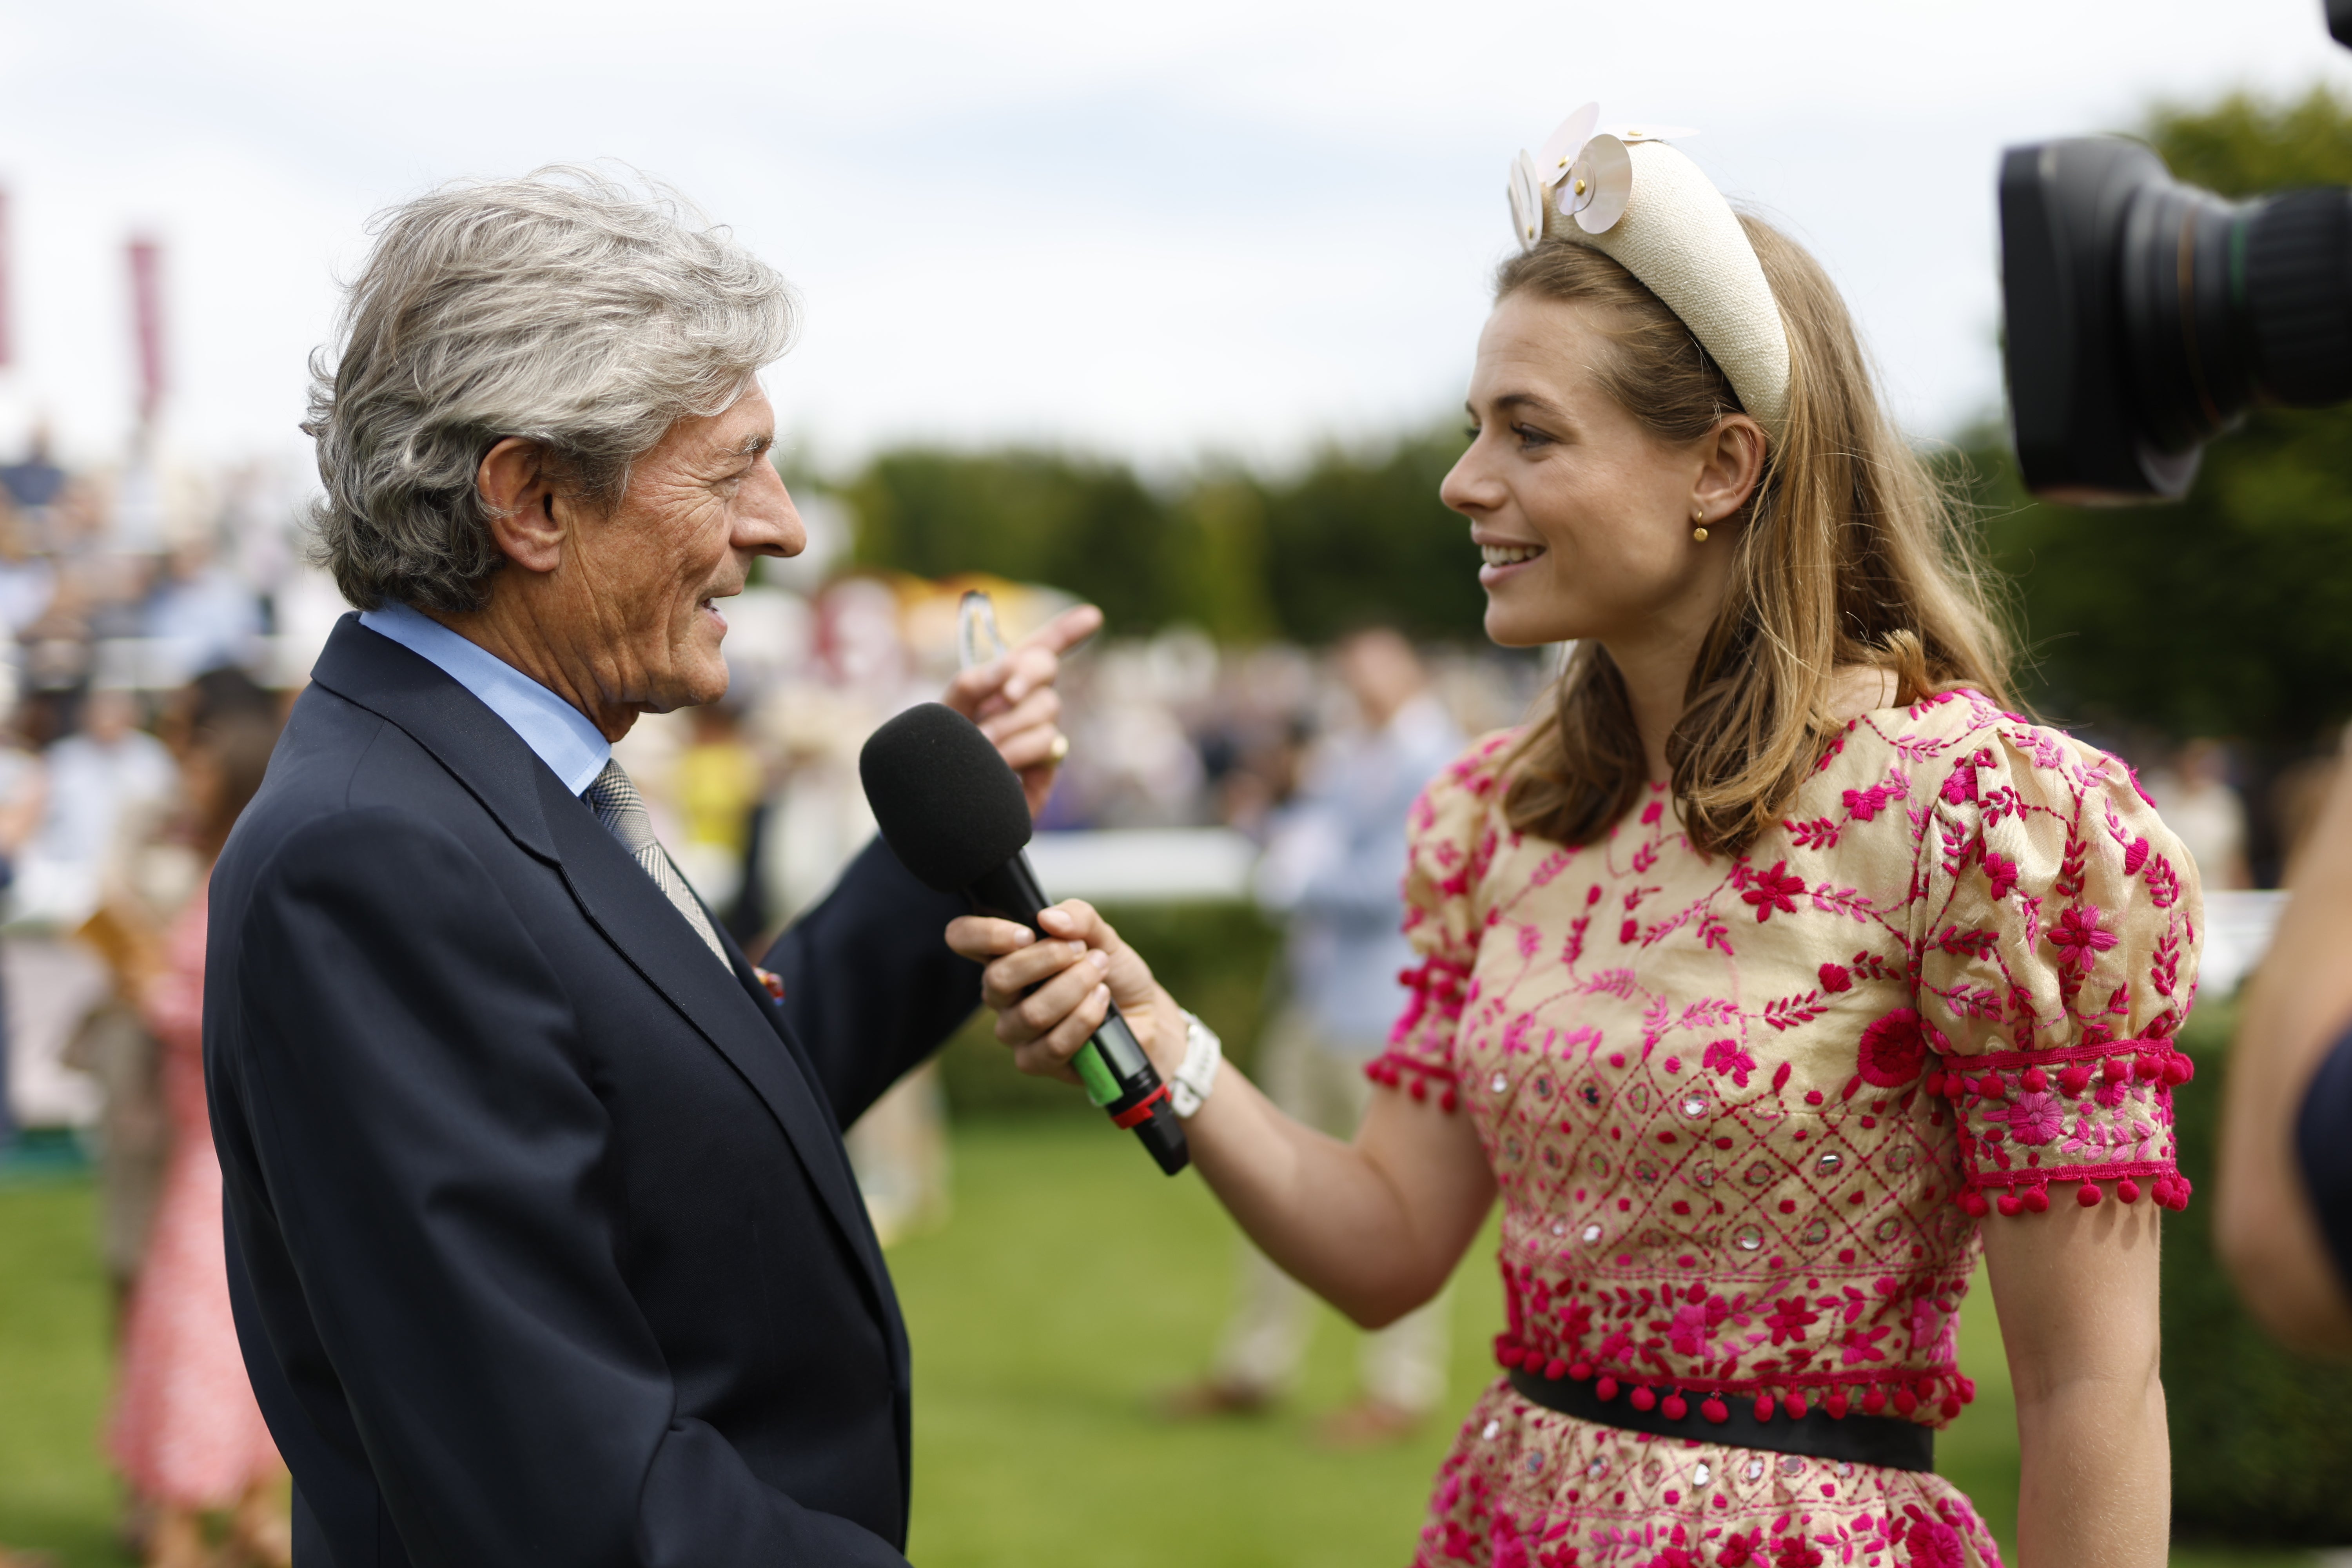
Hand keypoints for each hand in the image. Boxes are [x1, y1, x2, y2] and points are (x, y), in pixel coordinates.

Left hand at [940, 603, 1101, 818]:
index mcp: (1002, 680)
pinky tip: (1001, 766)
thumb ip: (970, 684)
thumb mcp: (944, 712)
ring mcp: (1041, 731)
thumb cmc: (939, 755)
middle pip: (1047, 667)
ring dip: (1010, 725)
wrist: (940, 806)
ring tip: (981, 747)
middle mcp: (1027, 702)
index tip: (1092, 616)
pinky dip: (1020, 751)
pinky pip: (1048, 743)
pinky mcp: (1048, 763)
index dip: (1067, 631)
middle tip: (1005, 695)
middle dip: (1027, 674)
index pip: (1040, 649)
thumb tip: (1008, 667)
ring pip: (1047, 707)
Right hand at [944, 899, 1181, 1084]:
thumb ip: (1079, 917)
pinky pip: (1052, 1045)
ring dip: (1073, 988)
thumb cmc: (1113, 973)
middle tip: (1082, 950)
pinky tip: (1102, 1003)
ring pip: (1030, 1014)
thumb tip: (1049, 917)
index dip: (984, 934)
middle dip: (1046, 960)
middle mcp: (1003, 993)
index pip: (963, 938)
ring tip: (1100, 973)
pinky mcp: (1036, 1061)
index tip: (1026, 933)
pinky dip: (1083, 1019)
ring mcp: (1016, 1030)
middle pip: (996, 979)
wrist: (1145, 1014)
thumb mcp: (1103, 935)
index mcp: (1007, 954)